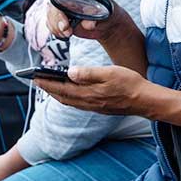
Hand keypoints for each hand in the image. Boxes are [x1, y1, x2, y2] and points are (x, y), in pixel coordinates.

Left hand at [35, 65, 153, 115]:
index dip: (47, 83)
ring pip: (70, 102)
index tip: (35, 77)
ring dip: (57, 94)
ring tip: (49, 85)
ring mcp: (94, 107)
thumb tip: (69, 73)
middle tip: (37, 81)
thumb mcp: (109, 73)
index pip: (62, 89)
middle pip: (63, 97)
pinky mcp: (99, 108)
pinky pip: (78, 104)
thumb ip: (89, 73)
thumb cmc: (130, 84)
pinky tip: (69, 92)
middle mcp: (89, 103)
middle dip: (49, 89)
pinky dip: (68, 97)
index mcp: (89, 93)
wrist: (146, 101)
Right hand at [46, 0, 132, 41]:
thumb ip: (96, 16)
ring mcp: (62, 4)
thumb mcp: (106, 13)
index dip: (59, 7)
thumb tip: (88, 24)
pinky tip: (66, 35)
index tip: (65, 24)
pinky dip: (55, 31)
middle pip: (52, 4)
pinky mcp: (60, 15)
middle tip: (67, 32)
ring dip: (55, 27)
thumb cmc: (109, 14)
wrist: (108, 24)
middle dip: (56, 21)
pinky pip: (50, 22)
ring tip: (68, 34)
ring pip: (50, 14)